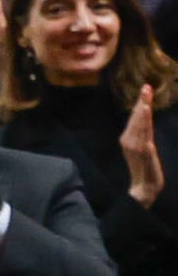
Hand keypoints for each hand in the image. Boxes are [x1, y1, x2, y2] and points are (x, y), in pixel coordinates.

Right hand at [125, 85, 163, 205]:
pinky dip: (144, 120)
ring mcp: (135, 146)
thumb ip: (143, 138)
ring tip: (145, 95)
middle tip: (146, 86)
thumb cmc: (145, 171)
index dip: (139, 104)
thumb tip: (144, 124)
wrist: (144, 189)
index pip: (135, 119)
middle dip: (141, 102)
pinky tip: (145, 111)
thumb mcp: (144, 151)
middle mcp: (129, 142)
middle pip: (136, 119)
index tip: (145, 90)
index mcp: (128, 141)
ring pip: (140, 123)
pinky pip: (144, 132)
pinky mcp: (143, 151)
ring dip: (142, 108)